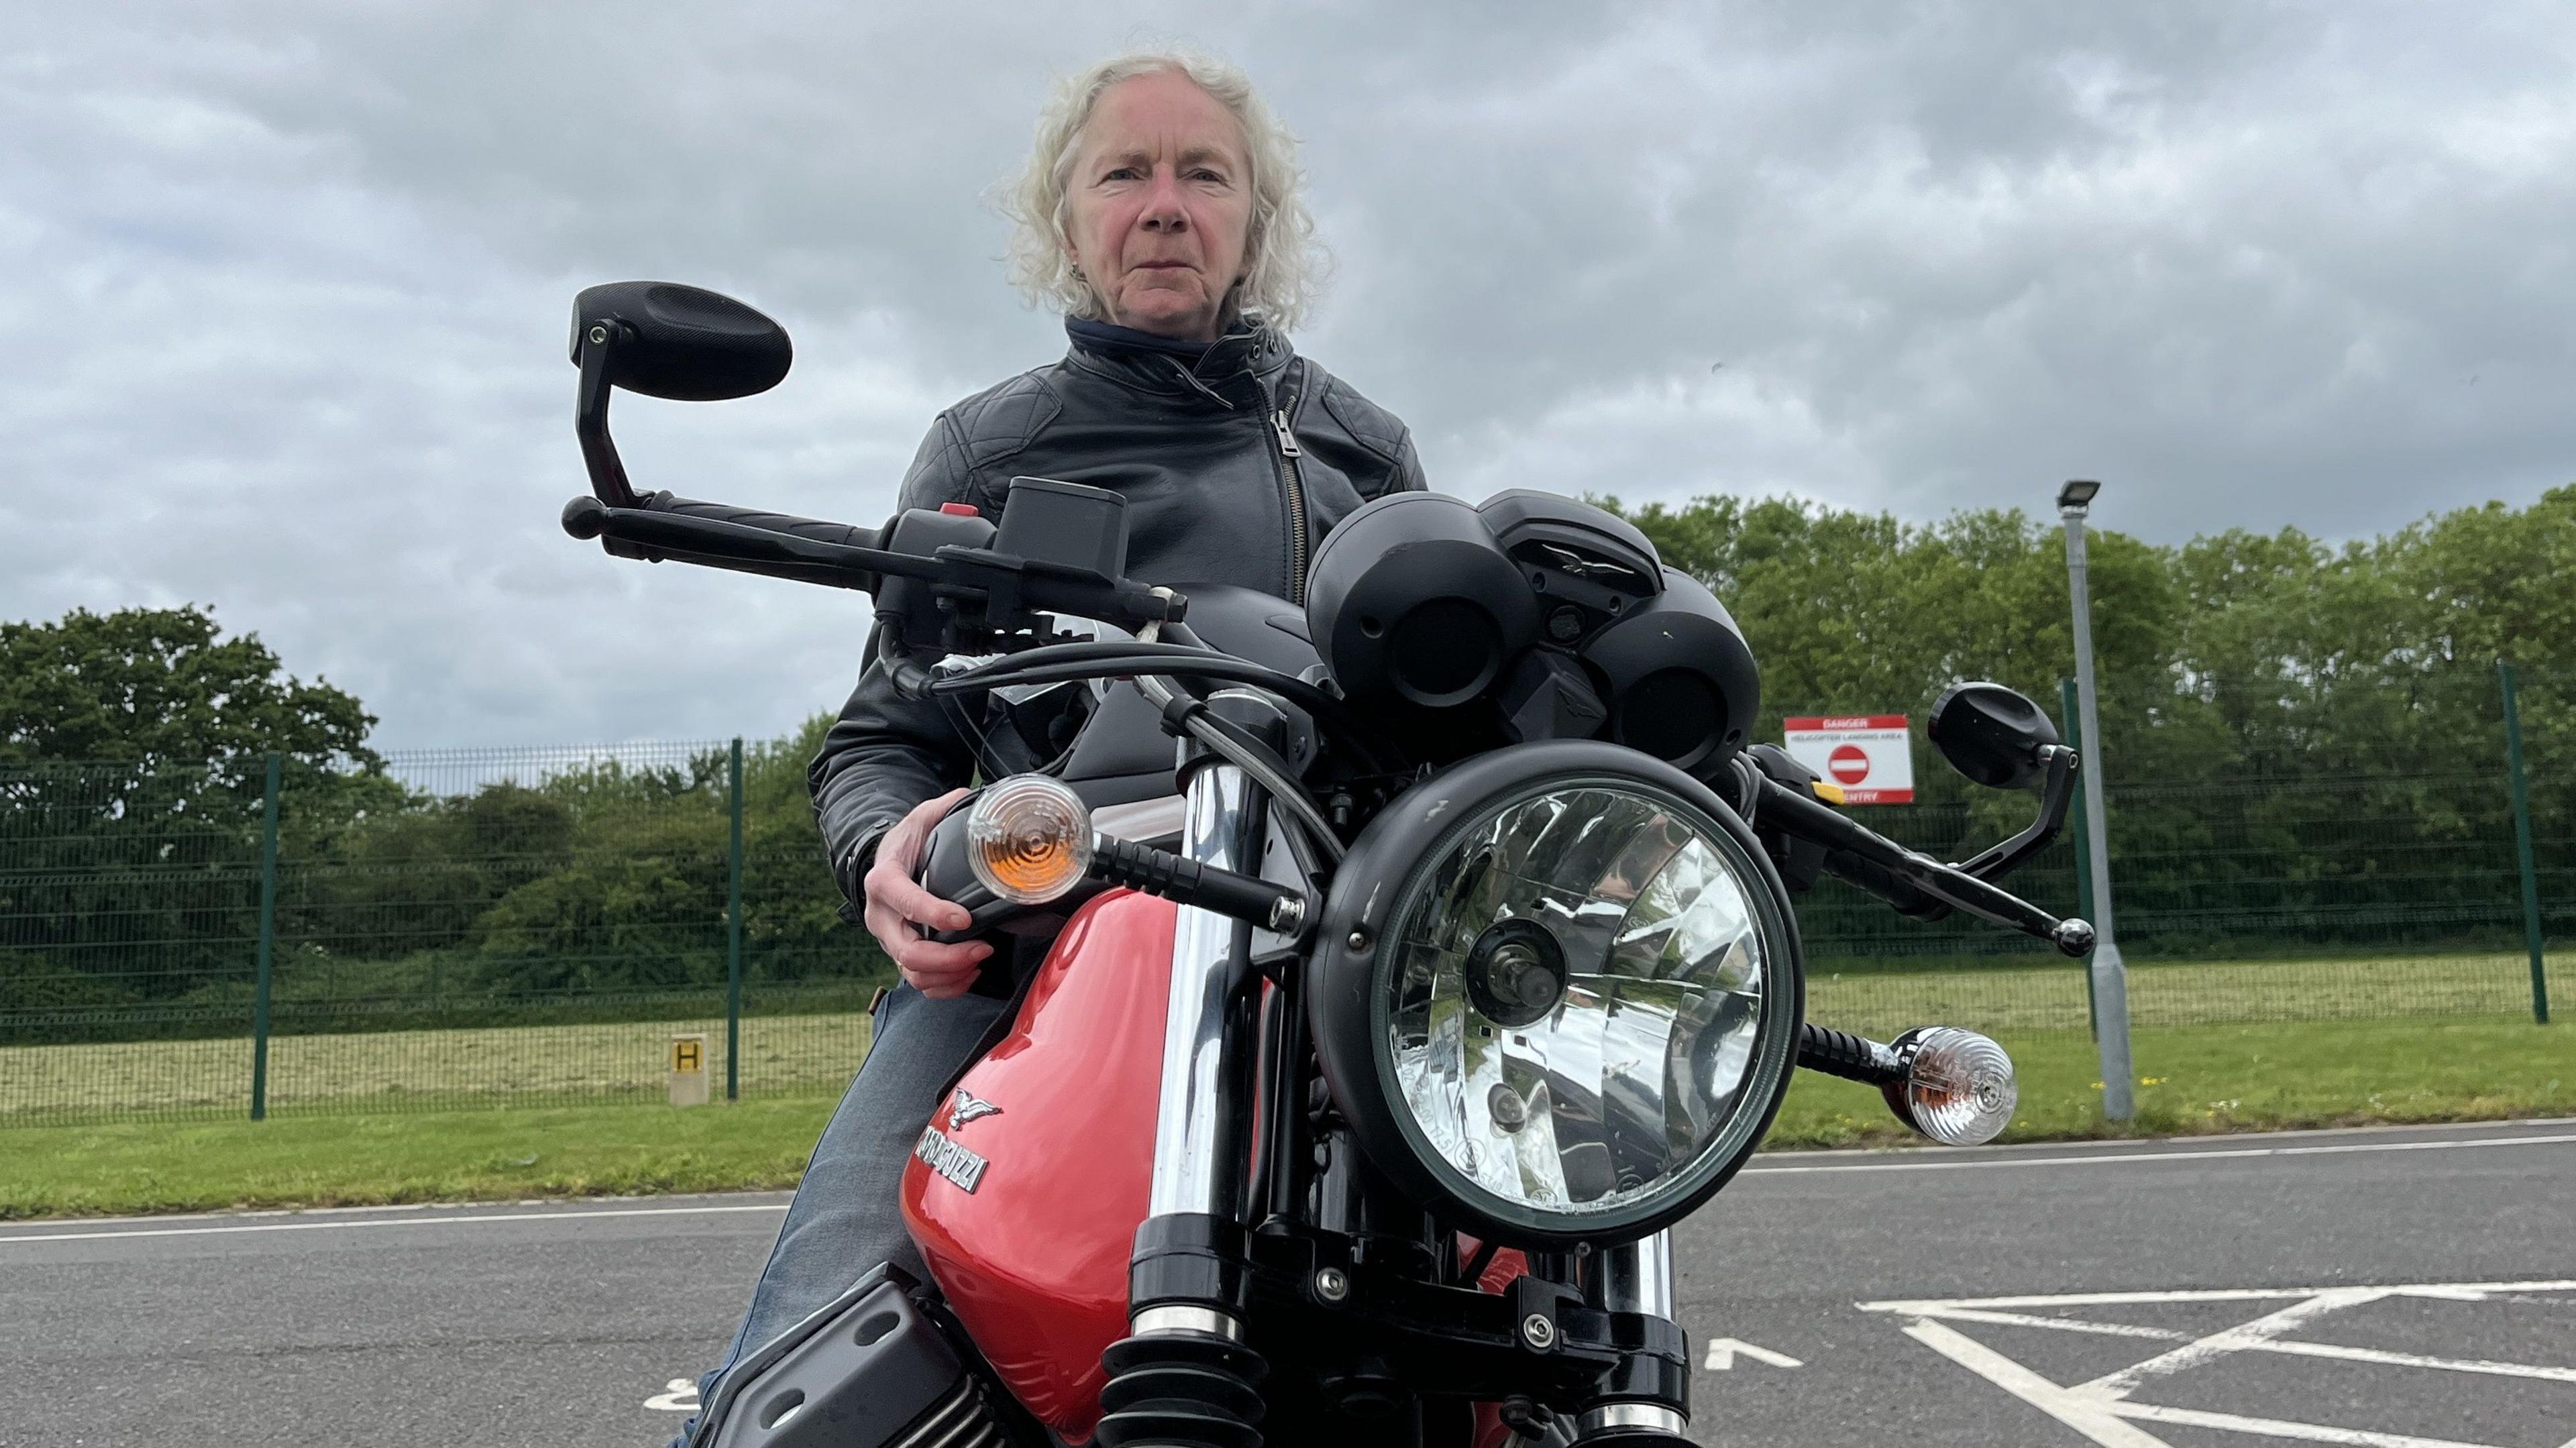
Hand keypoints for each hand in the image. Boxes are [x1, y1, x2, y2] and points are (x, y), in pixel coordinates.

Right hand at [862, 788, 990, 998]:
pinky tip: (968, 974)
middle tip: (984, 947)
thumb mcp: (924, 816)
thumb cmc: (909, 840)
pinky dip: (945, 986)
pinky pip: (919, 982)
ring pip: (912, 973)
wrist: (887, 860)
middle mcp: (881, 915)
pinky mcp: (901, 954)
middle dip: (948, 957)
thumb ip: (949, 807)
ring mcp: (890, 939)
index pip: (904, 901)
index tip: (965, 918)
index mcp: (884, 880)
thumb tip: (977, 798)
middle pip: (907, 951)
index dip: (933, 914)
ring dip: (950, 974)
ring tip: (980, 959)